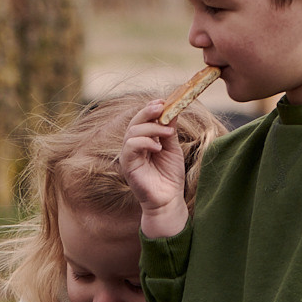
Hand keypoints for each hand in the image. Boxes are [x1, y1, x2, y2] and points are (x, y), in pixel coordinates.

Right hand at [120, 100, 189, 237]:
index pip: (143, 120)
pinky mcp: (128, 165)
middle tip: (162, 107)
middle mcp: (134, 146)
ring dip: (151, 128)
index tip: (164, 101)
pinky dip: (144, 142)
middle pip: (135, 122)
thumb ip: (169, 131)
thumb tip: (172, 111)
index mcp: (144, 141)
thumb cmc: (170, 176)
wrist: (169, 200)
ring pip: (132, 132)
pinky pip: (130, 146)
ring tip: (168, 133)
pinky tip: (158, 147)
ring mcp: (129, 155)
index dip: (151, 108)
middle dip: (148, 112)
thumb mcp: (173, 149)